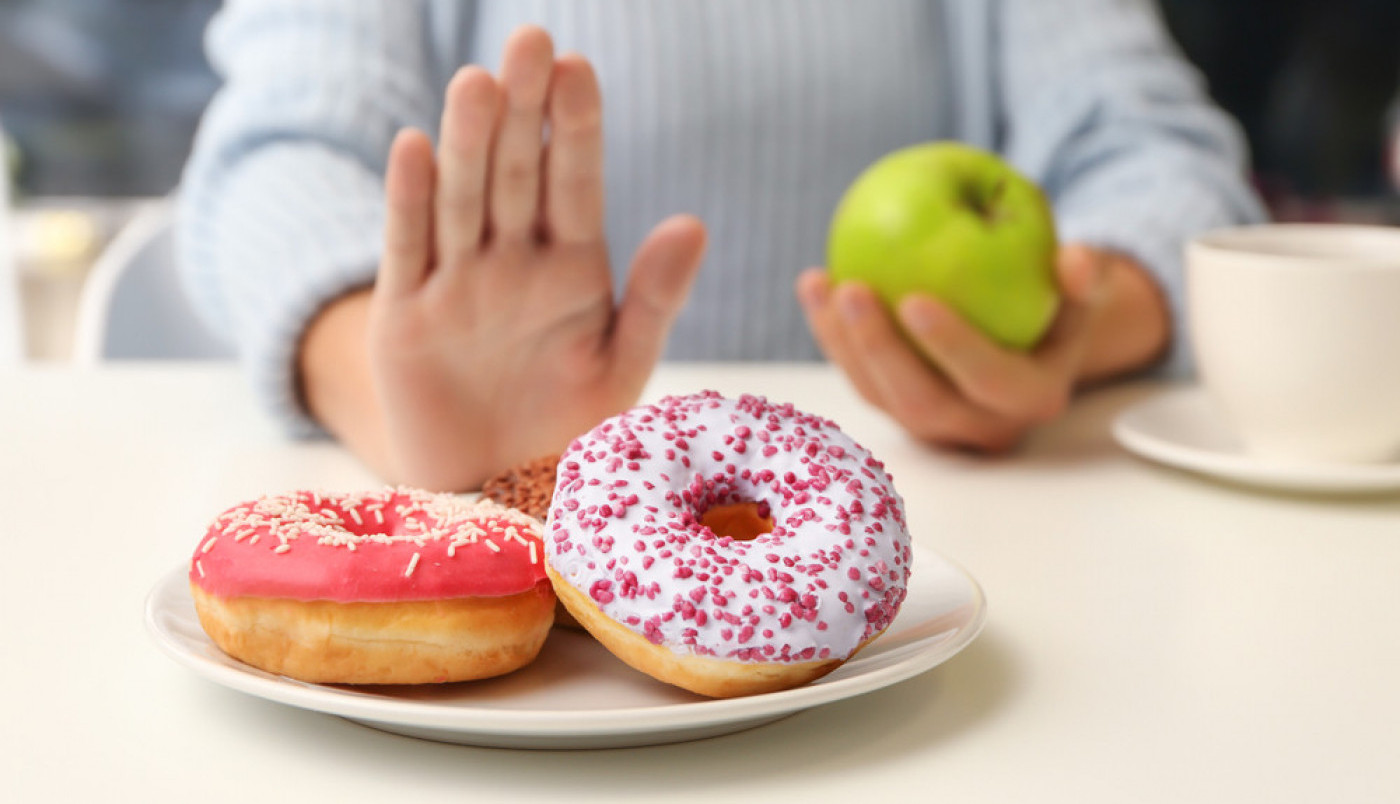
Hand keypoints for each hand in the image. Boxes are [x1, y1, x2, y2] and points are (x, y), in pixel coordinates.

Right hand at [304, 26, 706, 490]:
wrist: (496, 494)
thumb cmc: (567, 431)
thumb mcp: (620, 366)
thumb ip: (653, 299)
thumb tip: (693, 222)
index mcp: (572, 266)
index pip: (574, 183)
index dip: (575, 127)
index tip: (580, 68)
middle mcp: (512, 261)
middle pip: (515, 174)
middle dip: (523, 111)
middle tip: (530, 41)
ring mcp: (455, 284)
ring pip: (461, 200)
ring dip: (468, 144)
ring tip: (478, 84)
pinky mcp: (403, 317)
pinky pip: (407, 252)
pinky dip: (409, 204)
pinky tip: (413, 148)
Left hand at [796, 245, 1167, 450]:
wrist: (1030, 335)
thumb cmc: (1056, 299)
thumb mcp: (1083, 286)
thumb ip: (1086, 274)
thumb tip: (1077, 262)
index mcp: (1031, 399)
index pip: (989, 380)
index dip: (952, 347)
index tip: (914, 299)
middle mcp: (980, 425)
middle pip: (920, 401)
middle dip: (879, 349)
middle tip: (852, 288)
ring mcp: (934, 424)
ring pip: (878, 395)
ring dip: (842, 342)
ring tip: (821, 282)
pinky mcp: (897, 408)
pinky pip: (858, 376)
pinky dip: (832, 335)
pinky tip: (814, 282)